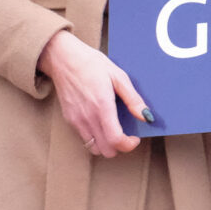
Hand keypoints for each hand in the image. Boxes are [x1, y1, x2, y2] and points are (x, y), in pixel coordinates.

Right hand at [37, 30, 145, 157]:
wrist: (63, 59)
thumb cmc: (92, 64)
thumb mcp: (119, 76)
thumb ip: (133, 99)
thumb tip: (146, 116)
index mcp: (102, 106)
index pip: (115, 140)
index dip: (129, 145)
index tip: (135, 138)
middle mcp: (87, 117)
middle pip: (105, 150)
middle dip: (119, 146)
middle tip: (127, 134)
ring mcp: (76, 121)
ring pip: (94, 148)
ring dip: (107, 145)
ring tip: (114, 130)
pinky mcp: (69, 120)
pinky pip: (84, 139)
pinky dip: (95, 138)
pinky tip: (102, 123)